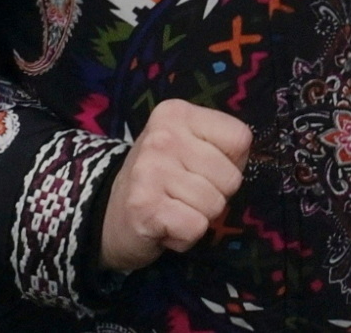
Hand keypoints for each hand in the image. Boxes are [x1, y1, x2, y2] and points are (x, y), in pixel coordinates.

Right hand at [97, 99, 249, 272]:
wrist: (107, 217)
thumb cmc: (161, 179)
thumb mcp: (190, 146)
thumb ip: (221, 147)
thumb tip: (244, 163)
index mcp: (177, 113)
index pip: (240, 139)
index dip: (231, 162)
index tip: (202, 168)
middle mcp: (162, 136)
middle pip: (231, 177)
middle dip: (215, 194)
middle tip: (184, 194)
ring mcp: (150, 171)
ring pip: (215, 204)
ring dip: (199, 217)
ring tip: (173, 209)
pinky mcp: (145, 207)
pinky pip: (196, 227)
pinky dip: (185, 237)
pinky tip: (165, 226)